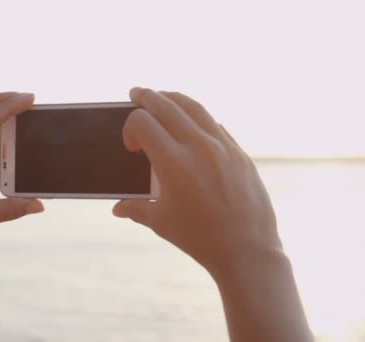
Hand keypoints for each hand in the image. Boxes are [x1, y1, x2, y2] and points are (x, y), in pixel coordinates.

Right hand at [113, 88, 280, 273]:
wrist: (247, 249)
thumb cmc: (199, 238)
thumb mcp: (161, 222)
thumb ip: (135, 209)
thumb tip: (117, 208)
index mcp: (173, 163)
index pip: (143, 123)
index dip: (130, 128)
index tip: (131, 147)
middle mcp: (198, 147)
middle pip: (166, 105)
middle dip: (146, 97)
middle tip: (135, 94)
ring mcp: (223, 146)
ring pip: (194, 107)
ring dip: (173, 98)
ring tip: (161, 96)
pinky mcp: (239, 152)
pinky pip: (214, 124)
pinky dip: (197, 116)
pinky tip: (191, 122)